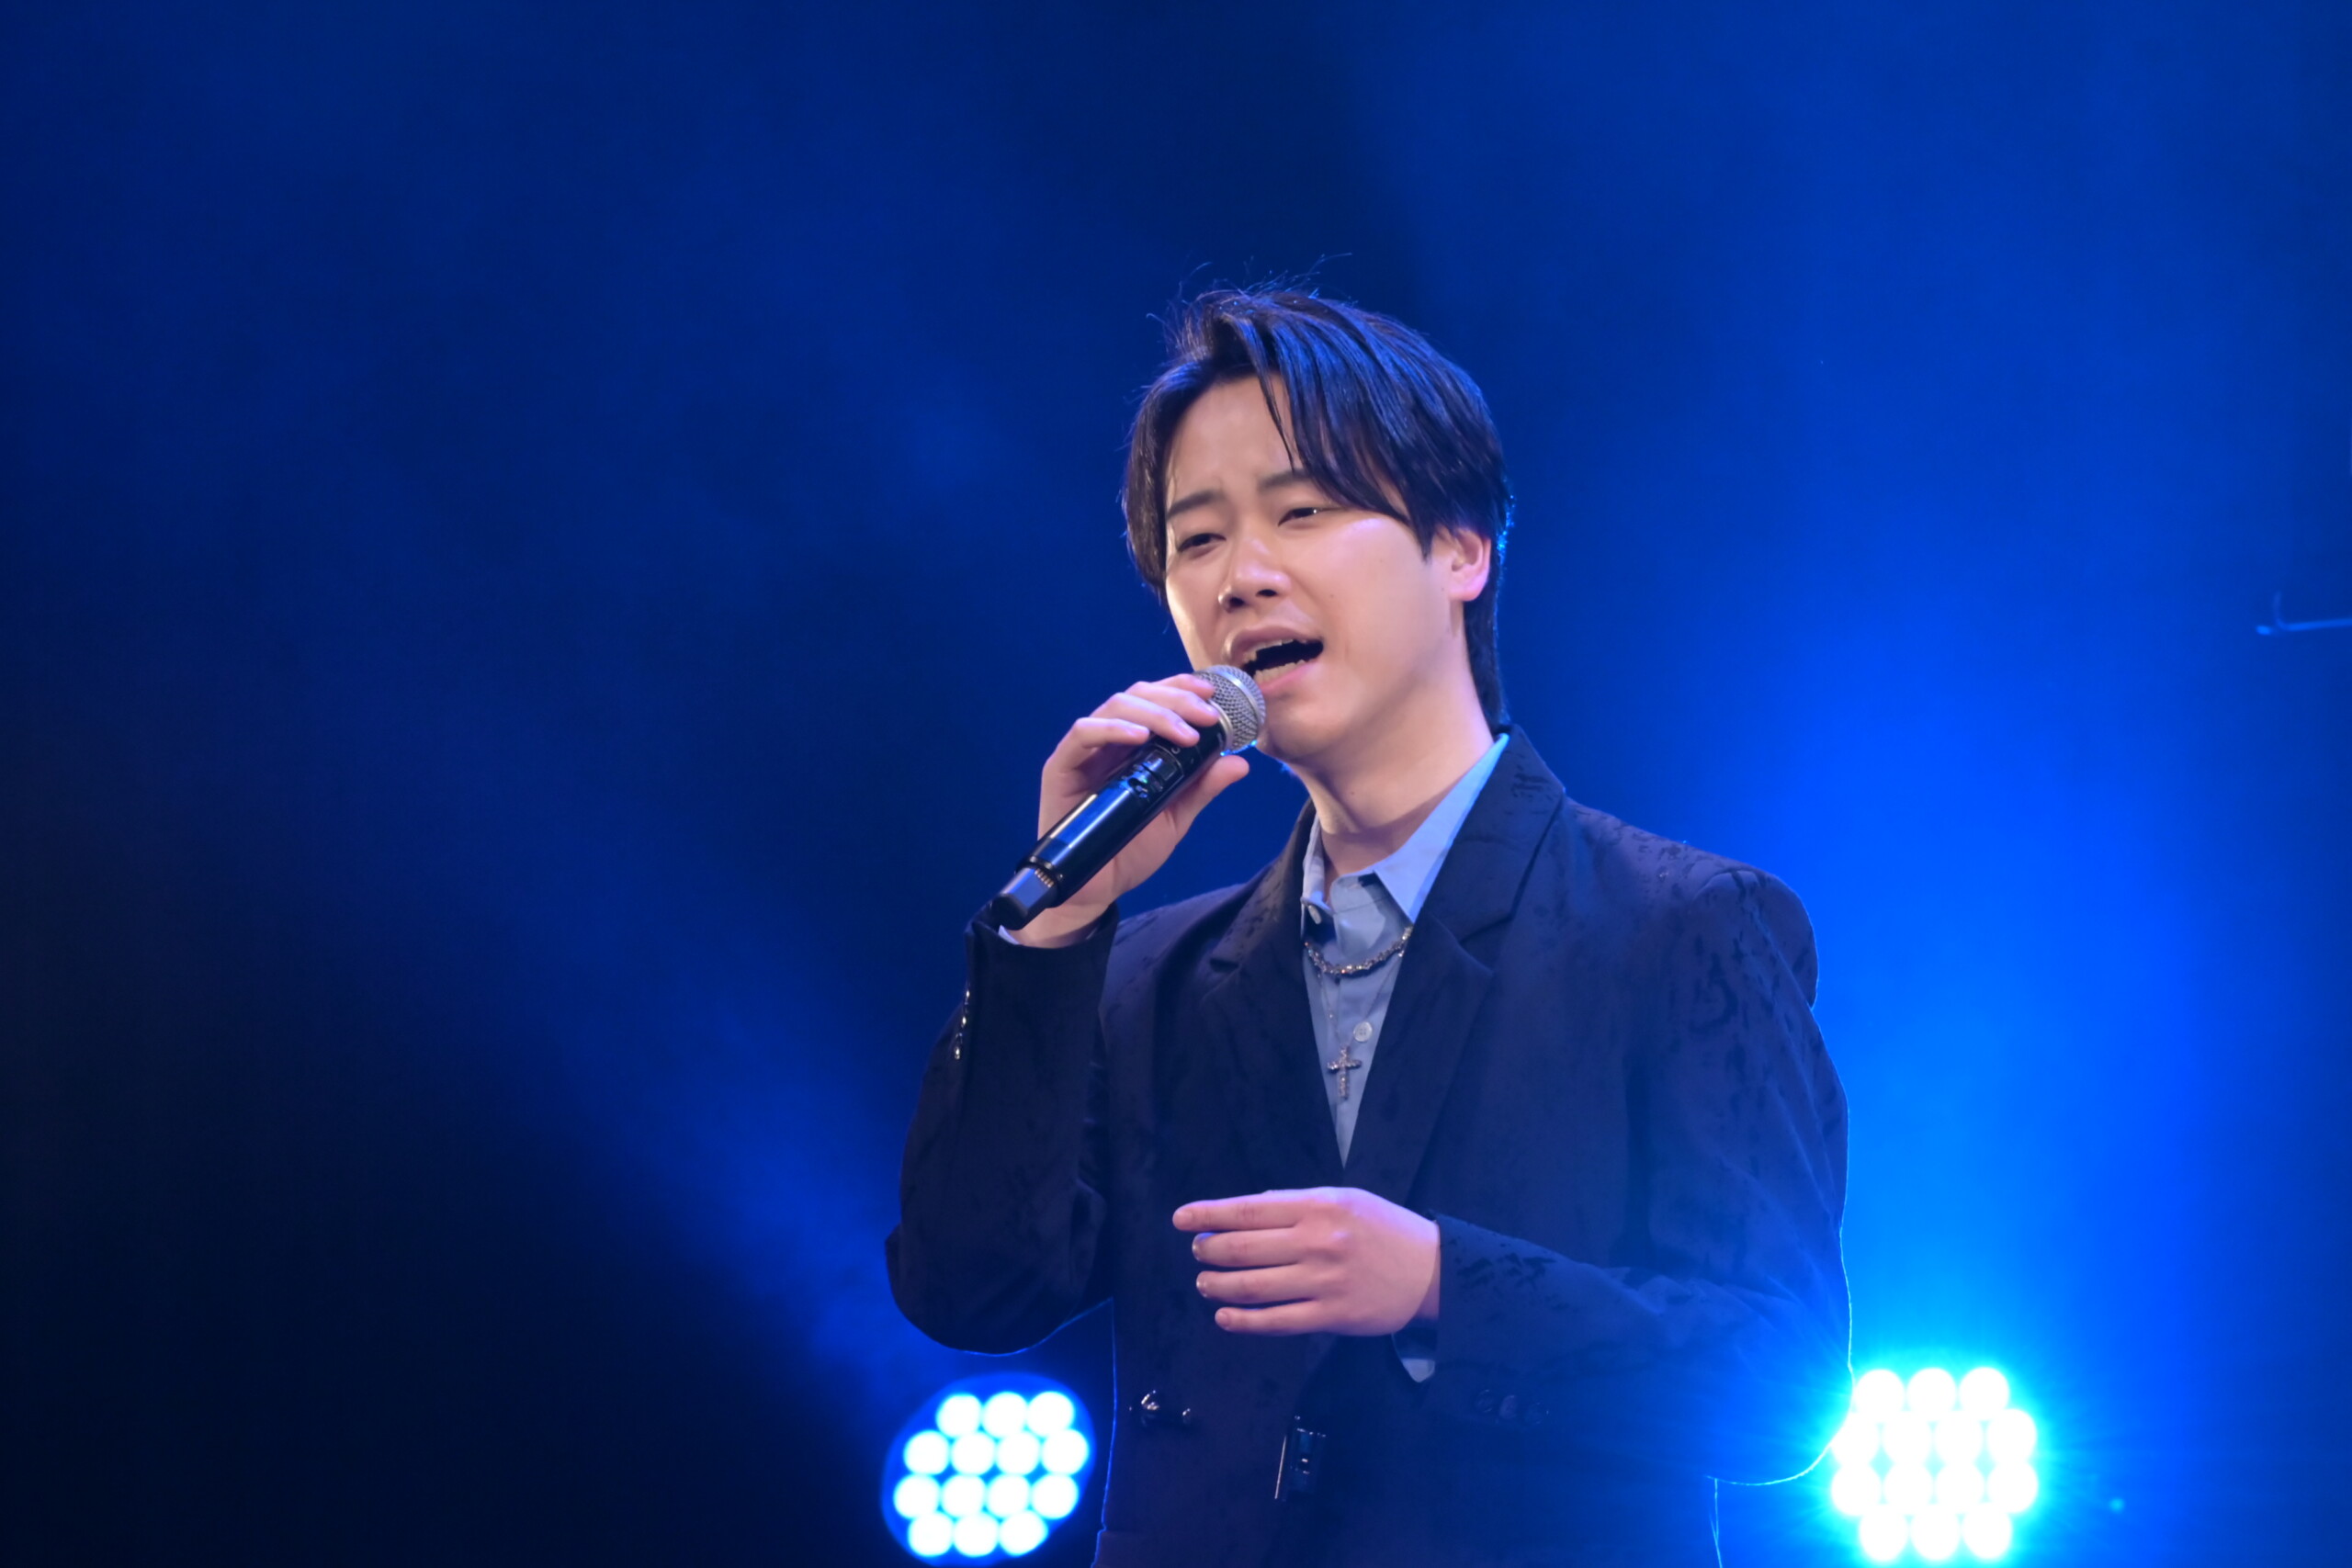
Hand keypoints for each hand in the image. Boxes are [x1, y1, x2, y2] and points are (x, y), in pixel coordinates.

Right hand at [1011, 674, 1249, 947]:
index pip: (1155, 698)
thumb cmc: (1130, 850)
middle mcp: (1108, 740)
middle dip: (1177, 700)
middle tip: (1208, 717)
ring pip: (1114, 707)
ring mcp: (1083, 752)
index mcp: (1133, 745)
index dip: (1181, 688)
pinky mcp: (1061, 767)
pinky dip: (1113, 729)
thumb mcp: (1176, 817)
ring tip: (1185, 734)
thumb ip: (1202, 787)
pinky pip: (1083, 734)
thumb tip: (1241, 762)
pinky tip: (1140, 736)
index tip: (1213, 695)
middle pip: (1138, 695)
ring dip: (1155, 713)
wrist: (1097, 890)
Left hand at [1175, 1187, 1440, 1336]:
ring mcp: (1323, 1282)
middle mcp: (1317, 1241)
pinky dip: (1243, 1321)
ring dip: (1218, 1285)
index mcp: (1319, 1206)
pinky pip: (1276, 1321)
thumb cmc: (1384, 1229)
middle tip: (1197, 1252)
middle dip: (1209, 1250)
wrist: (1433, 1271)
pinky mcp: (1331, 1317)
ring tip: (1205, 1284)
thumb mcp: (1345, 1199)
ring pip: (1253, 1286)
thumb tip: (1248, 1210)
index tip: (1181, 1219)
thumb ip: (1297, 1203)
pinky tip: (1226, 1317)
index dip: (1208, 1215)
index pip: (1249, 1210)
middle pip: (1243, 1248)